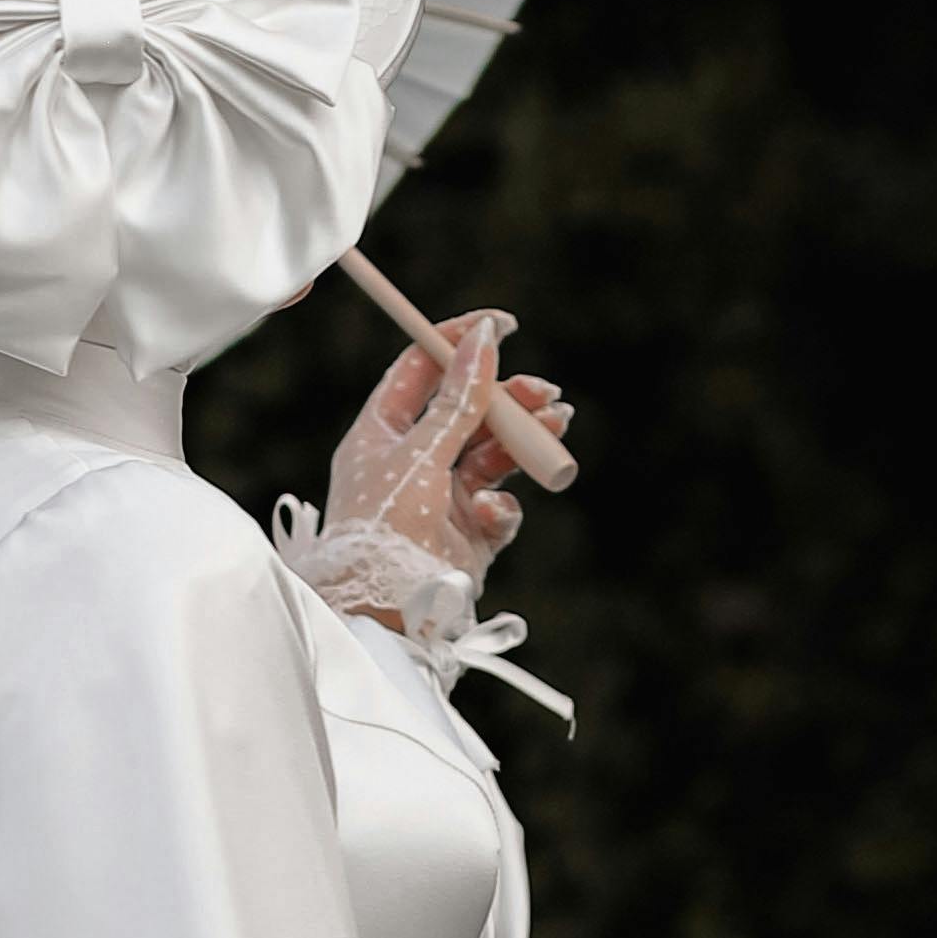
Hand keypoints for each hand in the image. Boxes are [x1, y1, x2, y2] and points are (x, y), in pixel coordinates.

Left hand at [322, 313, 573, 594]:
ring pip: (491, 456)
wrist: (386, 613)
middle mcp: (409, 463)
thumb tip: (482, 338)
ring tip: (556, 424)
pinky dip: (503, 506)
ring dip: (522, 439)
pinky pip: (498, 509)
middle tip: (545, 392)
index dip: (456, 342)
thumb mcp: (421, 453)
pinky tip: (493, 513)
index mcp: (380, 435)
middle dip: (507, 398)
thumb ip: (458, 399)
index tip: (501, 324)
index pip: (420, 371)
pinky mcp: (467, 537)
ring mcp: (440, 500)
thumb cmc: (386, 528)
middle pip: (466, 412)